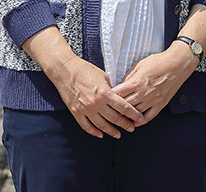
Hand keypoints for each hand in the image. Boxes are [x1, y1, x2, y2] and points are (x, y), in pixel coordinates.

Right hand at [21, 28, 145, 138]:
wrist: (65, 70)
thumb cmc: (85, 70)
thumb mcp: (103, 76)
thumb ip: (111, 89)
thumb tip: (118, 97)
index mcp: (105, 93)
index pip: (124, 107)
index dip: (133, 114)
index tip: (139, 119)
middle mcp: (96, 103)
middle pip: (115, 118)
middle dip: (125, 124)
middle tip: (132, 129)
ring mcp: (85, 109)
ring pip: (102, 125)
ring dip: (111, 131)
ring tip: (118, 135)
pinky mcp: (76, 112)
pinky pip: (86, 126)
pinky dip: (94, 132)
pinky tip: (100, 134)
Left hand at [111, 42, 197, 123]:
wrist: (177, 64)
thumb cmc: (158, 61)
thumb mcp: (140, 64)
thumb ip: (129, 76)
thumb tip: (121, 85)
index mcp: (137, 82)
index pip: (118, 93)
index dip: (110, 97)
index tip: (104, 99)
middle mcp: (144, 93)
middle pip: (125, 105)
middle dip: (116, 108)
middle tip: (109, 111)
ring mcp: (152, 100)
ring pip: (135, 113)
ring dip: (126, 116)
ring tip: (119, 118)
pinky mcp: (161, 104)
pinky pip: (148, 117)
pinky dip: (140, 121)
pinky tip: (134, 122)